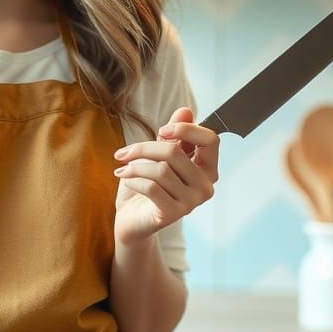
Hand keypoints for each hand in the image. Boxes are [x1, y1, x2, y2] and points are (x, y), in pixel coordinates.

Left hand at [112, 107, 219, 246]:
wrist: (132, 221)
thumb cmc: (146, 185)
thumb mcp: (157, 156)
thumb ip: (173, 135)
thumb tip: (185, 110)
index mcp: (207, 168)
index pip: (210, 139)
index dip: (185, 129)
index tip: (161, 131)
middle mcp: (205, 186)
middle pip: (175, 152)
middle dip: (144, 148)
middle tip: (123, 153)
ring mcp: (192, 202)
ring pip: (160, 170)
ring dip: (134, 166)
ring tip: (122, 168)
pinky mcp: (173, 214)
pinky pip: (151, 187)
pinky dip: (133, 180)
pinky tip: (126, 180)